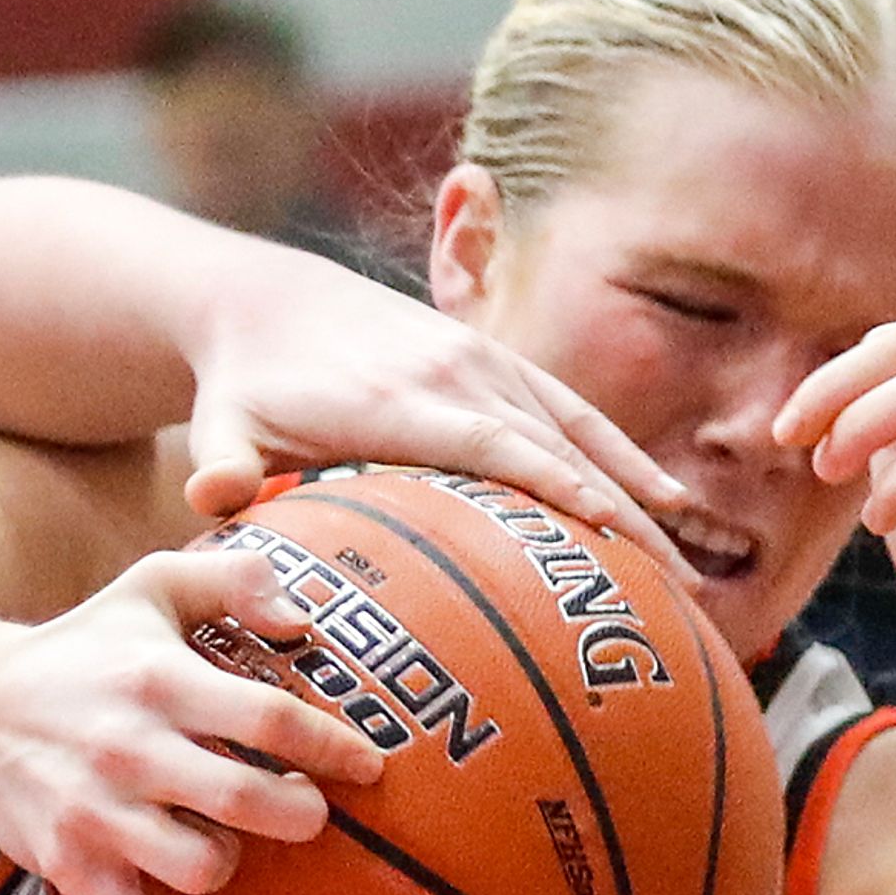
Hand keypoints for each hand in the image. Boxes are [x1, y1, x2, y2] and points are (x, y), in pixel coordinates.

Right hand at [0, 544, 383, 894]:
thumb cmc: (80, 651)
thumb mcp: (150, 588)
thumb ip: (234, 578)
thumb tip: (305, 617)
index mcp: (159, 680)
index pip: (268, 717)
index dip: (332, 747)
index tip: (366, 766)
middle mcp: (130, 748)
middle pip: (246, 797)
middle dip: (301, 813)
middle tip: (308, 811)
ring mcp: (98, 814)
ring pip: (202, 864)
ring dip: (236, 862)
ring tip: (232, 843)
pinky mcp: (71, 867)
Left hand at [180, 257, 691, 568]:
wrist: (261, 302)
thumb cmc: (241, 386)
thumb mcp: (220, 425)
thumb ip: (221, 466)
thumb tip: (209, 501)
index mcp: (399, 398)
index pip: (496, 448)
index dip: (560, 491)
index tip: (617, 542)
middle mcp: (455, 371)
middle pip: (556, 448)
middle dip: (621, 516)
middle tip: (675, 592)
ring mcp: (480, 359)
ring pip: (577, 430)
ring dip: (636, 490)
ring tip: (686, 562)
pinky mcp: (490, 358)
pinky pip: (569, 411)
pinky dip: (618, 456)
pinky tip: (663, 503)